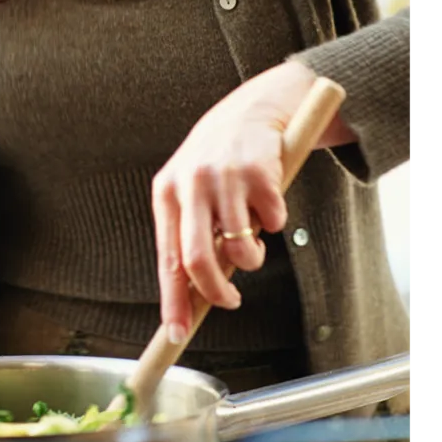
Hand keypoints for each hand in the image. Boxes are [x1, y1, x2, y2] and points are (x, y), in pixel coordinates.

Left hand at [151, 62, 341, 342]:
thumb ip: (190, 233)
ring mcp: (224, 175)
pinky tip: (267, 200)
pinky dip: (274, 223)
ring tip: (252, 239)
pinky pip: (272, 223)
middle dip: (216, 293)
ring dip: (252, 257)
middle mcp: (191, 181)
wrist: (253, 107)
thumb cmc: (218, 161)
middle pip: (197, 259)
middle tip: (230, 301)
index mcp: (167, 190)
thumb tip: (192, 299)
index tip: (177, 334)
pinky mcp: (259, 171)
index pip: (167, 258)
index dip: (173, 301)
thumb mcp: (192, 189)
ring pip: (240, 250)